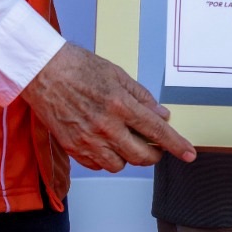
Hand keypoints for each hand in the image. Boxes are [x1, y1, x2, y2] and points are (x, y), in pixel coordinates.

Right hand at [20, 43, 195, 172]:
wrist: (42, 70)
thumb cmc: (77, 66)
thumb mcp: (116, 74)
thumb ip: (141, 97)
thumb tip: (161, 114)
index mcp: (120, 105)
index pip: (157, 132)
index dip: (176, 145)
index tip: (189, 154)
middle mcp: (106, 126)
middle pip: (141, 156)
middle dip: (154, 155)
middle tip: (155, 146)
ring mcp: (87, 140)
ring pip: (119, 165)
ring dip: (128, 157)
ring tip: (125, 140)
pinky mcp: (72, 147)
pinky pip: (97, 165)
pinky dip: (106, 158)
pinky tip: (105, 143)